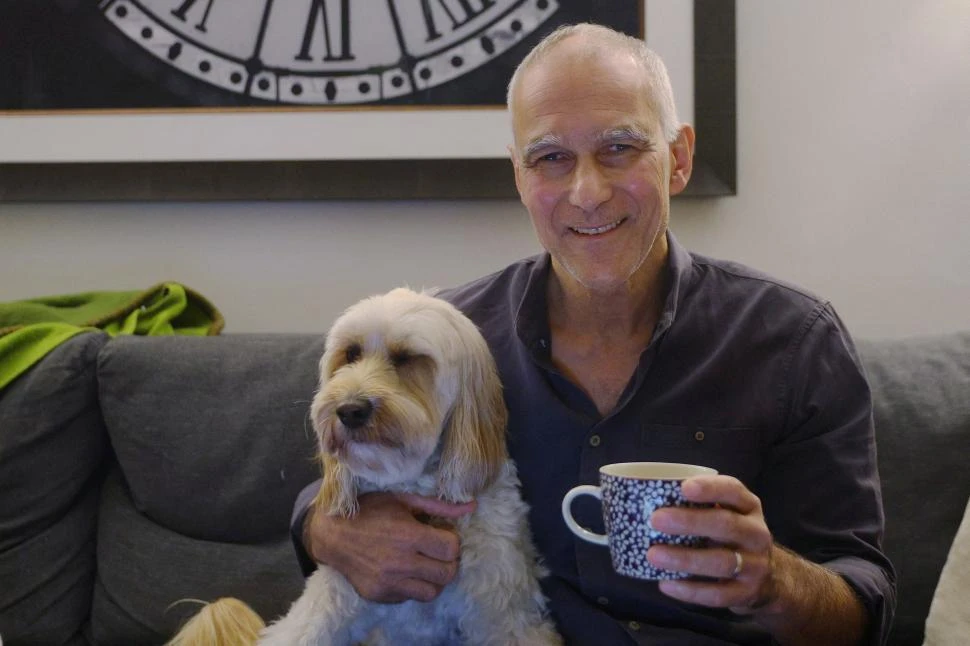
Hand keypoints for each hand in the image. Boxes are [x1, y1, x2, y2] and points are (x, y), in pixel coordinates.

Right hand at [305, 491, 476, 602]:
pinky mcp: (379, 595)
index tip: (442, 535)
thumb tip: (472, 506)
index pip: (452, 549)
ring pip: (431, 592)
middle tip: (437, 551)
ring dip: (433, 578)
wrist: (331, 533)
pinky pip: (409, 597)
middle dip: (448, 562)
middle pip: (447, 574)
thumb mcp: (403, 499)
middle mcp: (400, 563)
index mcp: (408, 535)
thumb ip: (438, 506)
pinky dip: (413, 586)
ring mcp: (388, 583)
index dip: (451, 541)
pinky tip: (404, 570)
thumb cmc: (369, 510)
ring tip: (424, 563)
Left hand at [646, 475, 866, 644]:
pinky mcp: (747, 593)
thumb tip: (647, 497)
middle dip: (690, 522)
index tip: (683, 487)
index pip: (733, 491)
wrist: (771, 578)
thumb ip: (700, 505)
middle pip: (726, 525)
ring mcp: (755, 565)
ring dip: (685, 559)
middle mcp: (757, 533)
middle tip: (655, 519)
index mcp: (749, 507)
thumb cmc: (732, 536)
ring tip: (653, 555)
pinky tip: (665, 584)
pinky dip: (689, 591)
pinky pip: (717, 594)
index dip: (710, 488)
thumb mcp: (728, 513)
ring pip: (721, 562)